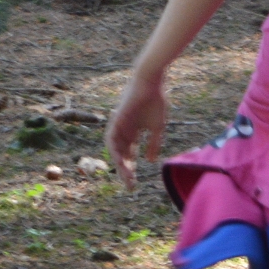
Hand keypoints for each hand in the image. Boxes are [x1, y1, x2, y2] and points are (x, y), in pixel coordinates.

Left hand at [105, 71, 169, 188]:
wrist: (151, 83)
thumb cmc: (155, 102)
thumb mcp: (157, 128)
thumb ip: (153, 144)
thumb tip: (150, 161)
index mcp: (133, 133)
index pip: (129, 154)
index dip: (132, 168)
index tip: (135, 183)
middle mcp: (123, 131)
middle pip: (121, 155)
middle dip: (125, 171)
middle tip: (130, 186)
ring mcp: (118, 125)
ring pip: (115, 149)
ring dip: (119, 164)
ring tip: (126, 177)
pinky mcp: (116, 119)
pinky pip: (111, 138)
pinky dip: (115, 150)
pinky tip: (120, 161)